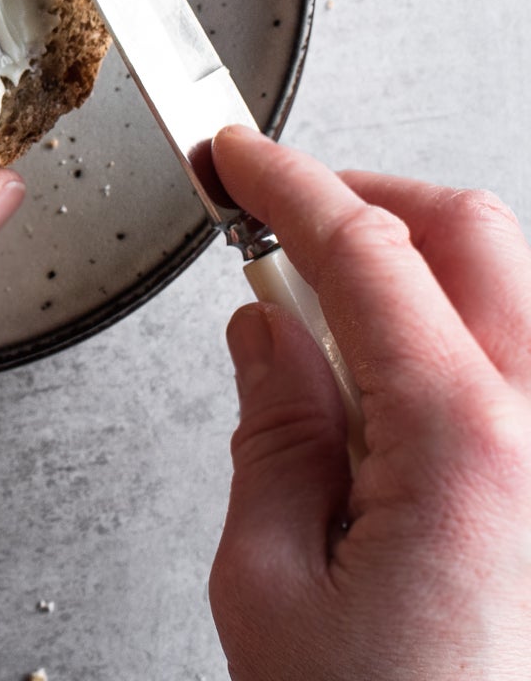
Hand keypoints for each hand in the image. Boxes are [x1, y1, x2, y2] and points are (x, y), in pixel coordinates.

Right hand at [209, 125, 530, 680]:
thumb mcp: (270, 583)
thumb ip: (273, 430)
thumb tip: (268, 327)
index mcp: (468, 448)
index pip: (365, 245)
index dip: (282, 177)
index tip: (233, 153)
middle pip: (471, 233)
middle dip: (366, 199)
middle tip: (276, 217)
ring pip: (511, 297)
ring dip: (417, 276)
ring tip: (327, 332)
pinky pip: (522, 377)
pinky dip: (456, 349)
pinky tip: (391, 406)